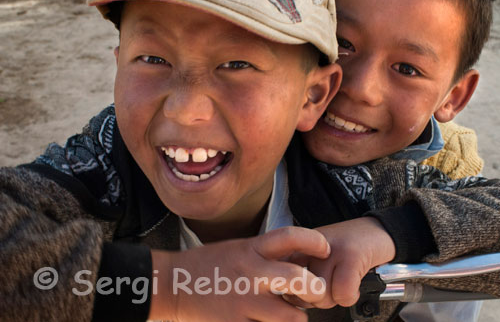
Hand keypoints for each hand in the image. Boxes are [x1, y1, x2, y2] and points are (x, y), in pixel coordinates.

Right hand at [149, 226, 330, 321]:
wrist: (170, 285)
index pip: (290, 237)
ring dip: (296, 318)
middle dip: (315, 289)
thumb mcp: (236, 249)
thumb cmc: (205, 266)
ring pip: (291, 316)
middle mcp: (251, 273)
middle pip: (299, 279)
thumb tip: (294, 266)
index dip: (314, 241)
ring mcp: (244, 301)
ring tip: (289, 315)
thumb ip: (264, 256)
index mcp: (251, 249)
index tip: (325, 248)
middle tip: (314, 293)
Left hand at [287, 217, 395, 308]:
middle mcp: (309, 246)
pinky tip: (355, 284)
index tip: (302, 296)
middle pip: (301, 293)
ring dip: (336, 298)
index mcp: (296, 247)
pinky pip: (343, 293)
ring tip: (344, 283)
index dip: (291, 294)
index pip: (280, 277)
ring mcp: (329, 250)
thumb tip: (290, 299)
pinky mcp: (350, 256)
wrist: (376, 230)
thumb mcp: (315, 256)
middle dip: (317, 299)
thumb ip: (300, 274)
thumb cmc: (345, 248)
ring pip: (322, 295)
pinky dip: (351, 296)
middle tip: (331, 288)